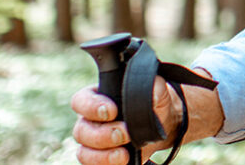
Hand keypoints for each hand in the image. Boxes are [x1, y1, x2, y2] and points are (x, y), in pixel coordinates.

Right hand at [70, 69, 223, 164]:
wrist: (164, 125)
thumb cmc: (154, 104)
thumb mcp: (157, 92)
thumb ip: (154, 87)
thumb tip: (153, 88)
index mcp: (96, 98)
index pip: (80, 101)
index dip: (91, 107)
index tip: (112, 111)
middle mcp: (90, 121)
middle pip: (81, 131)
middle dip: (102, 135)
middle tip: (124, 134)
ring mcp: (94, 143)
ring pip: (84, 152)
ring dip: (103, 156)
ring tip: (123, 155)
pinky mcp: (102, 158)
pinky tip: (122, 162)